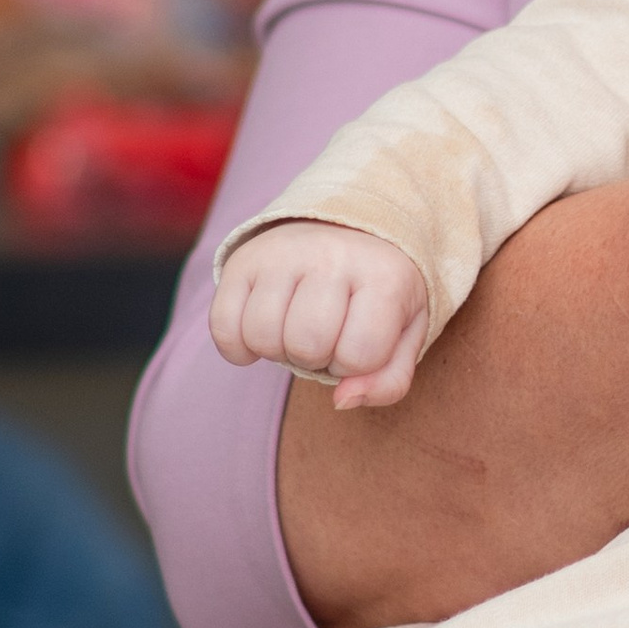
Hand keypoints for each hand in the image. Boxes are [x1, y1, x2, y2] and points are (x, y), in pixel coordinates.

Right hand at [213, 223, 427, 410]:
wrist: (350, 227)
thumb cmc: (379, 292)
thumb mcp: (405, 332)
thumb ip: (389, 380)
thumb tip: (342, 400)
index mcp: (384, 274)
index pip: (360, 355)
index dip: (357, 363)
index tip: (360, 335)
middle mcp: (332, 255)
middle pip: (307, 346)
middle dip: (316, 357)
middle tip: (327, 332)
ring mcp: (283, 253)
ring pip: (262, 337)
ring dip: (278, 350)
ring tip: (297, 326)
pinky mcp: (244, 258)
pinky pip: (223, 327)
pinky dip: (238, 347)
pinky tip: (264, 329)